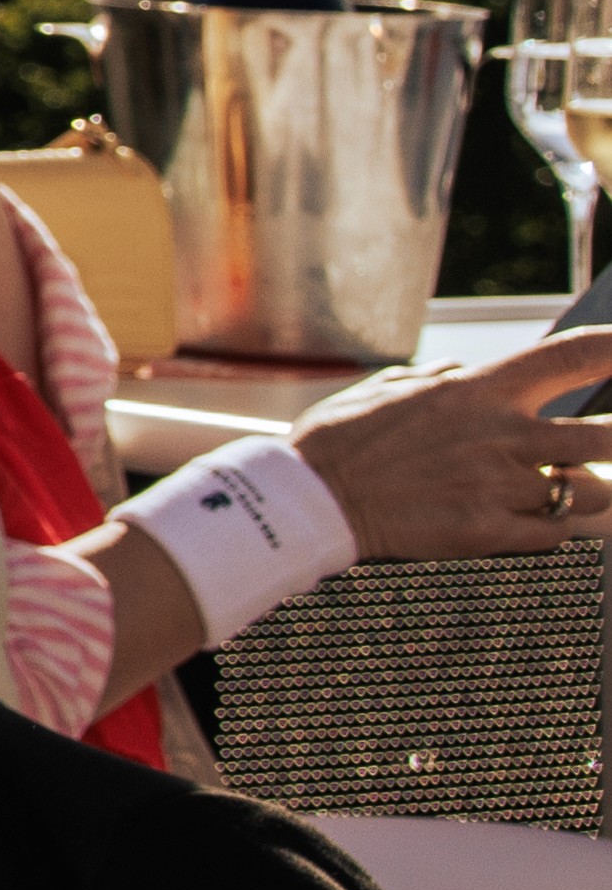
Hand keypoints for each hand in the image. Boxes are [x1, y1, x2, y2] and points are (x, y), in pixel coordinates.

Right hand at [287, 319, 611, 560]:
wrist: (308, 500)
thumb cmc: (340, 441)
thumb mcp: (387, 388)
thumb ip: (438, 378)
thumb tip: (463, 372)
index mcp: (478, 389)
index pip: (572, 355)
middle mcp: (501, 434)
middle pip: (606, 437)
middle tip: (605, 444)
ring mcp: (499, 485)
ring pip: (591, 493)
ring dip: (583, 492)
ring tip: (560, 490)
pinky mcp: (490, 531)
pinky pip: (555, 533)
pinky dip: (551, 527)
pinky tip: (528, 520)